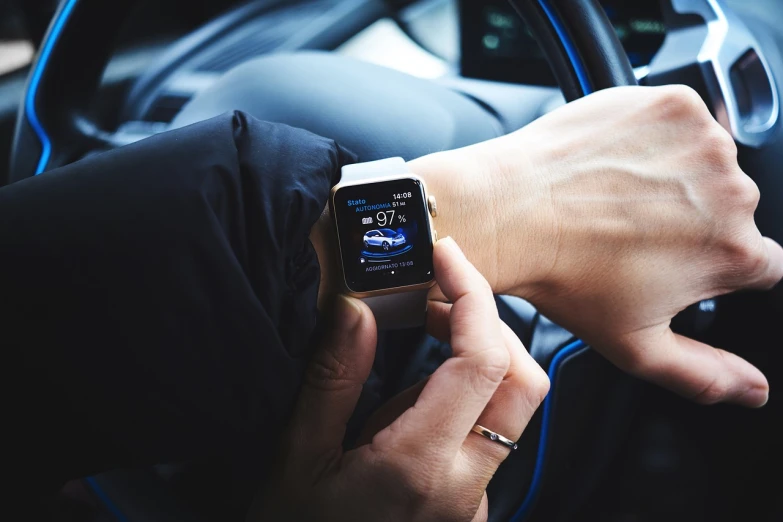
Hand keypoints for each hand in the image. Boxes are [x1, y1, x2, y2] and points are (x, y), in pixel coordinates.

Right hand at [251, 238, 548, 521]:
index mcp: (419, 467)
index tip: (446, 258)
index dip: (472, 298)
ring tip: (425, 327)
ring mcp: (472, 503)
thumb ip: (334, 376)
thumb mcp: (298, 452)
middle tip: (437, 291)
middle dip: (490, 322)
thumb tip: (359, 306)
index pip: (482, 364)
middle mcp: (464, 488)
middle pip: (524, 383)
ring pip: (515, 410)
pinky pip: (490, 435)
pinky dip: (470, 389)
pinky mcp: (468, 505)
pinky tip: (420, 383)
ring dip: (483, 353)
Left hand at [410, 85, 782, 406]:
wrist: (508, 212)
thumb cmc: (564, 278)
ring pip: (708, 163)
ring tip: (617, 194)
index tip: (678, 259)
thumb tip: (753, 390)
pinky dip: (656, 134)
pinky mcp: (672, 104)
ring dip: (676, 174)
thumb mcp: (635, 346)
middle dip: (693, 220)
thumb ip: (704, 375)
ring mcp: (704, 142)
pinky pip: (682, 119)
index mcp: (733, 254)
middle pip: (732, 209)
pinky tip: (614, 161)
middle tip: (634, 229)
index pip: (759, 263)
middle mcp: (732, 193)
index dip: (715, 264)